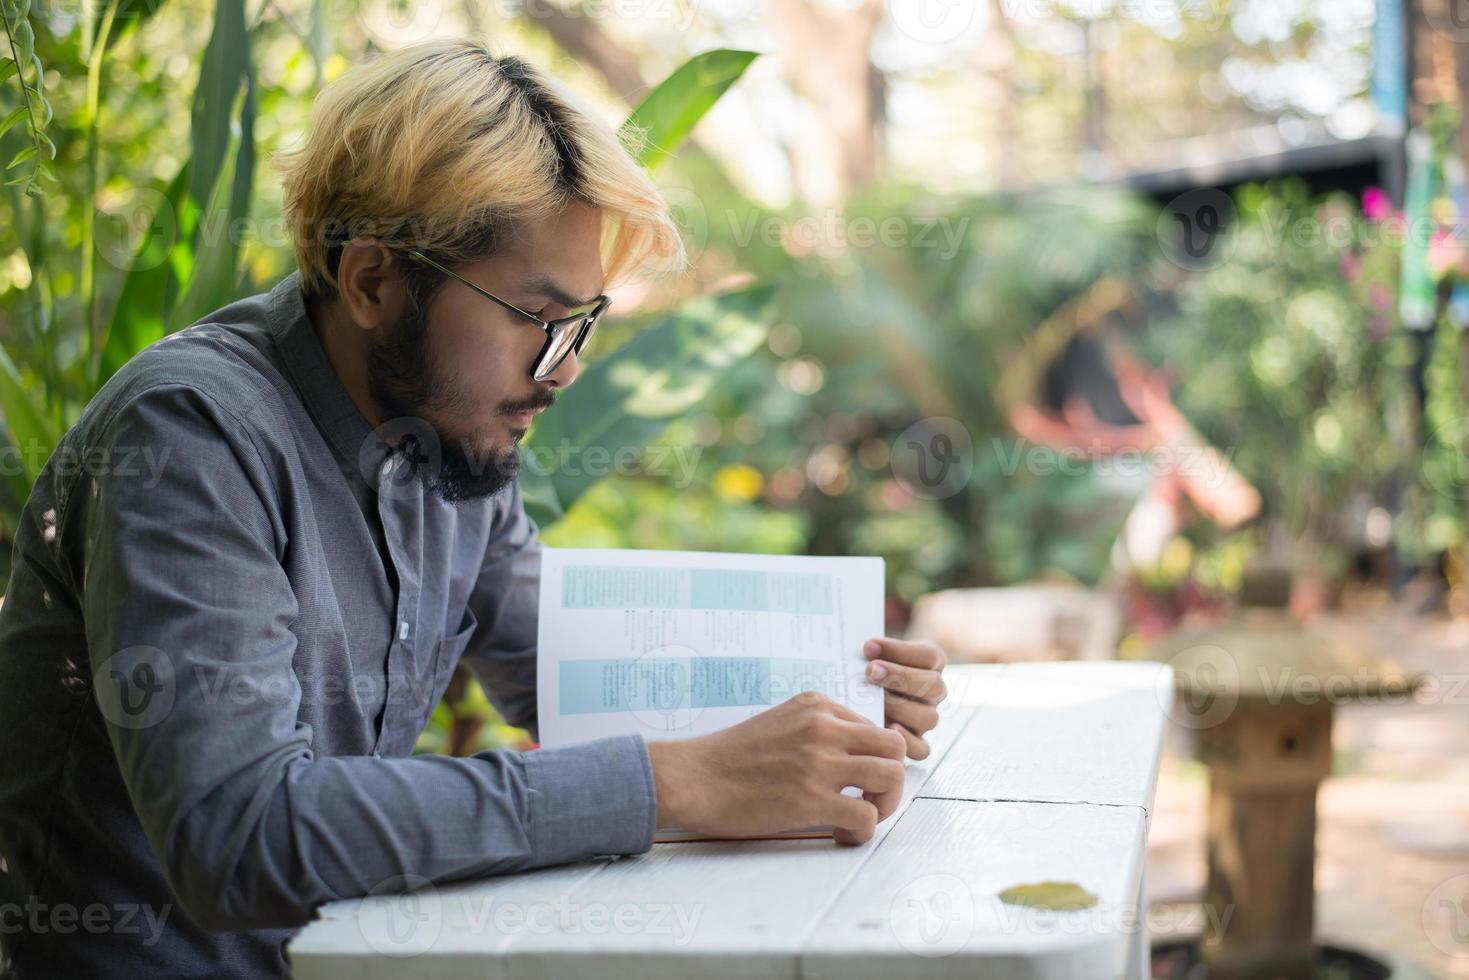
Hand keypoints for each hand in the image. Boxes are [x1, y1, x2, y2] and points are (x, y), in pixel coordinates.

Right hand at [646, 691, 907, 845]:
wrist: (692, 778)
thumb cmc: (729, 757)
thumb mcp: (779, 722)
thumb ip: (815, 729)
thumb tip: (850, 754)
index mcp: (816, 706)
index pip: (875, 728)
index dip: (874, 759)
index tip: (859, 779)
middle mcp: (824, 728)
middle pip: (894, 747)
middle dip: (892, 777)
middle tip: (871, 799)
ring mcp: (820, 763)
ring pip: (892, 777)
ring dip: (886, 803)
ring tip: (860, 816)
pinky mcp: (812, 800)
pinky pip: (868, 816)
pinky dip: (863, 831)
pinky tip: (841, 834)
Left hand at [864, 637, 947, 759]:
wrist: (868, 687)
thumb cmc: (871, 664)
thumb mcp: (875, 651)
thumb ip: (874, 649)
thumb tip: (868, 650)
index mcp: (932, 662)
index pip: (929, 655)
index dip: (899, 650)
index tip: (869, 647)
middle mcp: (935, 691)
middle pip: (933, 686)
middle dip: (900, 677)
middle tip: (870, 672)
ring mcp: (927, 718)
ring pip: (928, 717)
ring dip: (899, 707)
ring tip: (873, 700)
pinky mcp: (918, 742)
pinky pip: (922, 749)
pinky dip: (906, 741)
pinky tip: (887, 728)